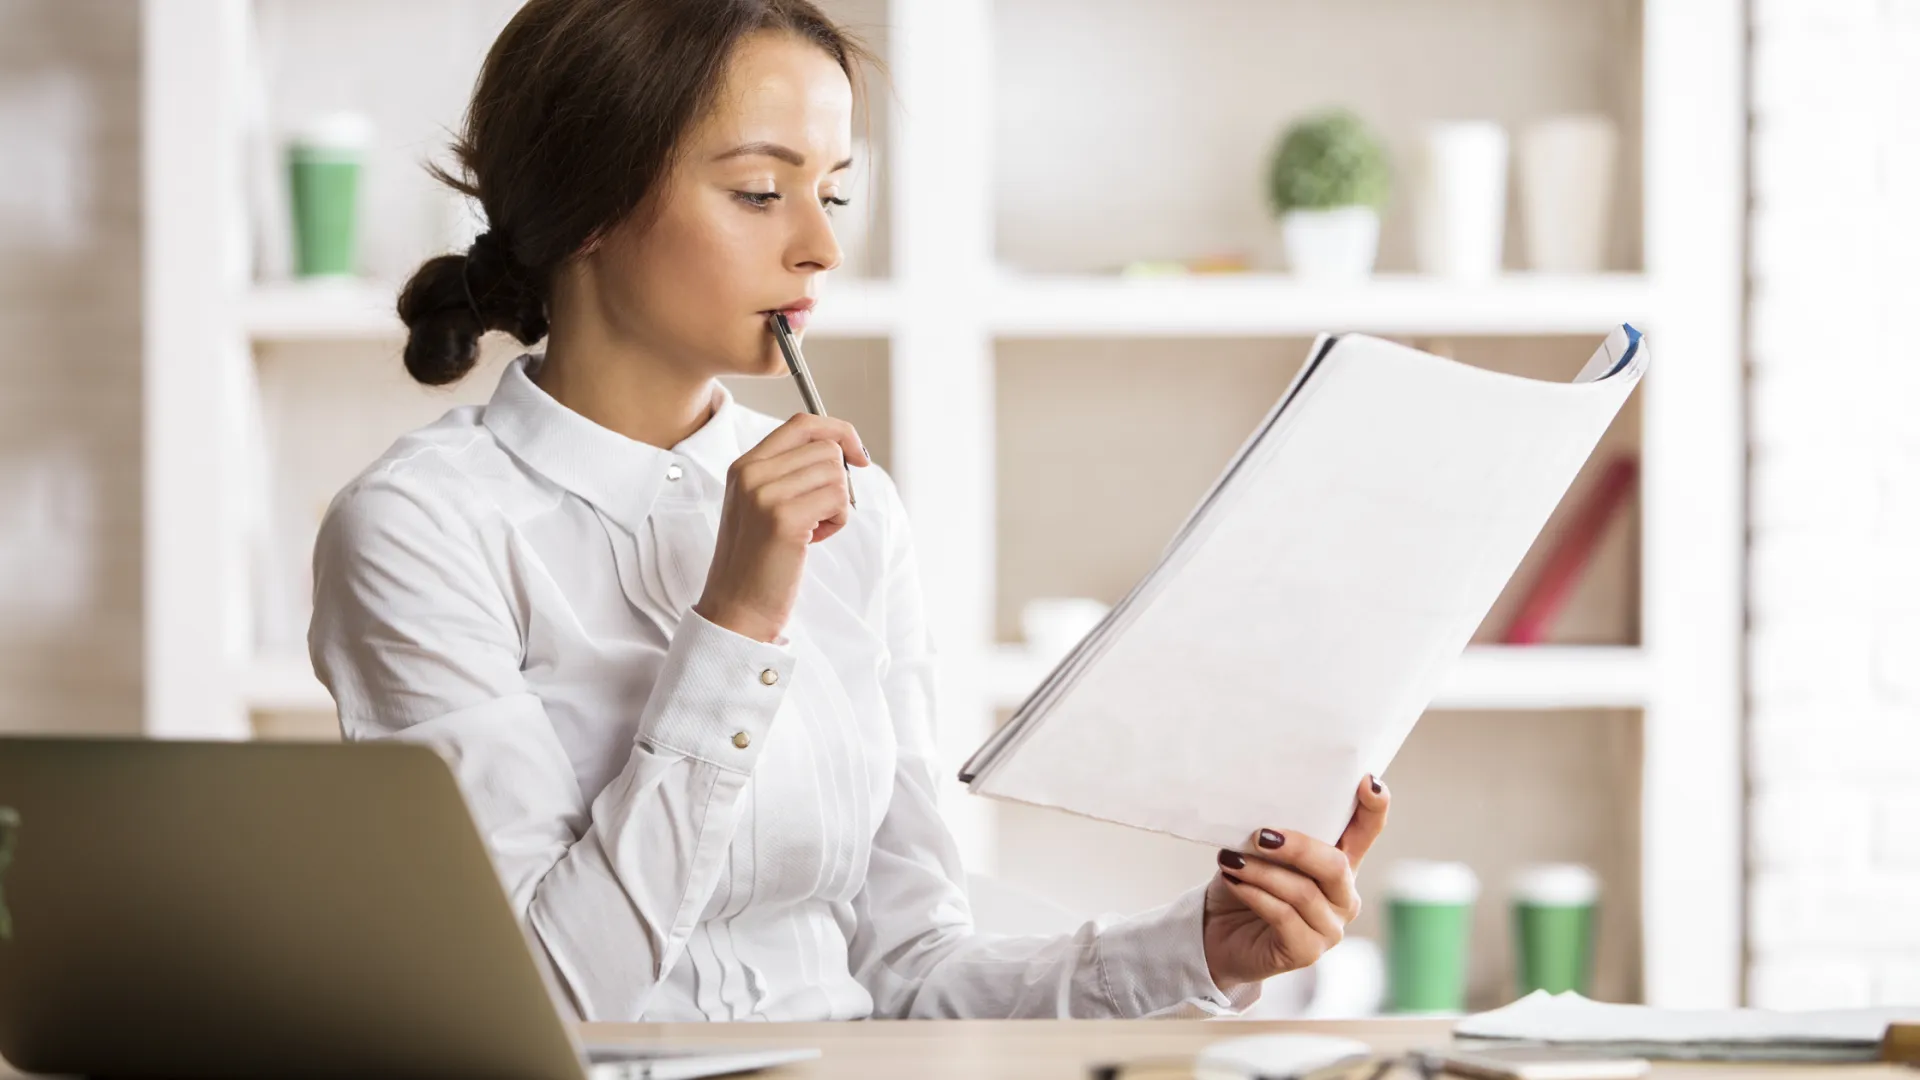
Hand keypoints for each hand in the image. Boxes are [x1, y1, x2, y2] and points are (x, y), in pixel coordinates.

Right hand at [692, 413, 869, 642]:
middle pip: (826, 449)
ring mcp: (765, 494)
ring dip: (837, 505)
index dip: (838, 431)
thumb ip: (789, 472)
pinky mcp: (784, 518)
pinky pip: (838, 499)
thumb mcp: (762, 504)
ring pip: (837, 474)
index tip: (858, 454)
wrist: (738, 607)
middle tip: (816, 515)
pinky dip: (837, 522)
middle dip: (836, 482)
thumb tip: (841, 449)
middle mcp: (751, 473)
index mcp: (744, 465)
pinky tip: (813, 541)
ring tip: (811, 530)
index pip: (801, 424)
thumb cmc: (759, 560)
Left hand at [1201, 775, 1391, 990]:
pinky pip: (1283, 916)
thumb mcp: (1259, 852)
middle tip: (1260, 835)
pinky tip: (1234, 881)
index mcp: (1339, 863)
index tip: (1368, 782)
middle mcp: (1343, 896)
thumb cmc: (1244, 884)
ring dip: (1262, 872)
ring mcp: (1329, 927)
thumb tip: (1265, 816)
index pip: (1367, 832)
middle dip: (1298, 847)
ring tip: (1230, 859)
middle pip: (1336, 865)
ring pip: (1303, 892)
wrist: (1217, 933)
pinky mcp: (1307, 951)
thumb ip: (1274, 834)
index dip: (1375, 808)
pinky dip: (1255, 895)